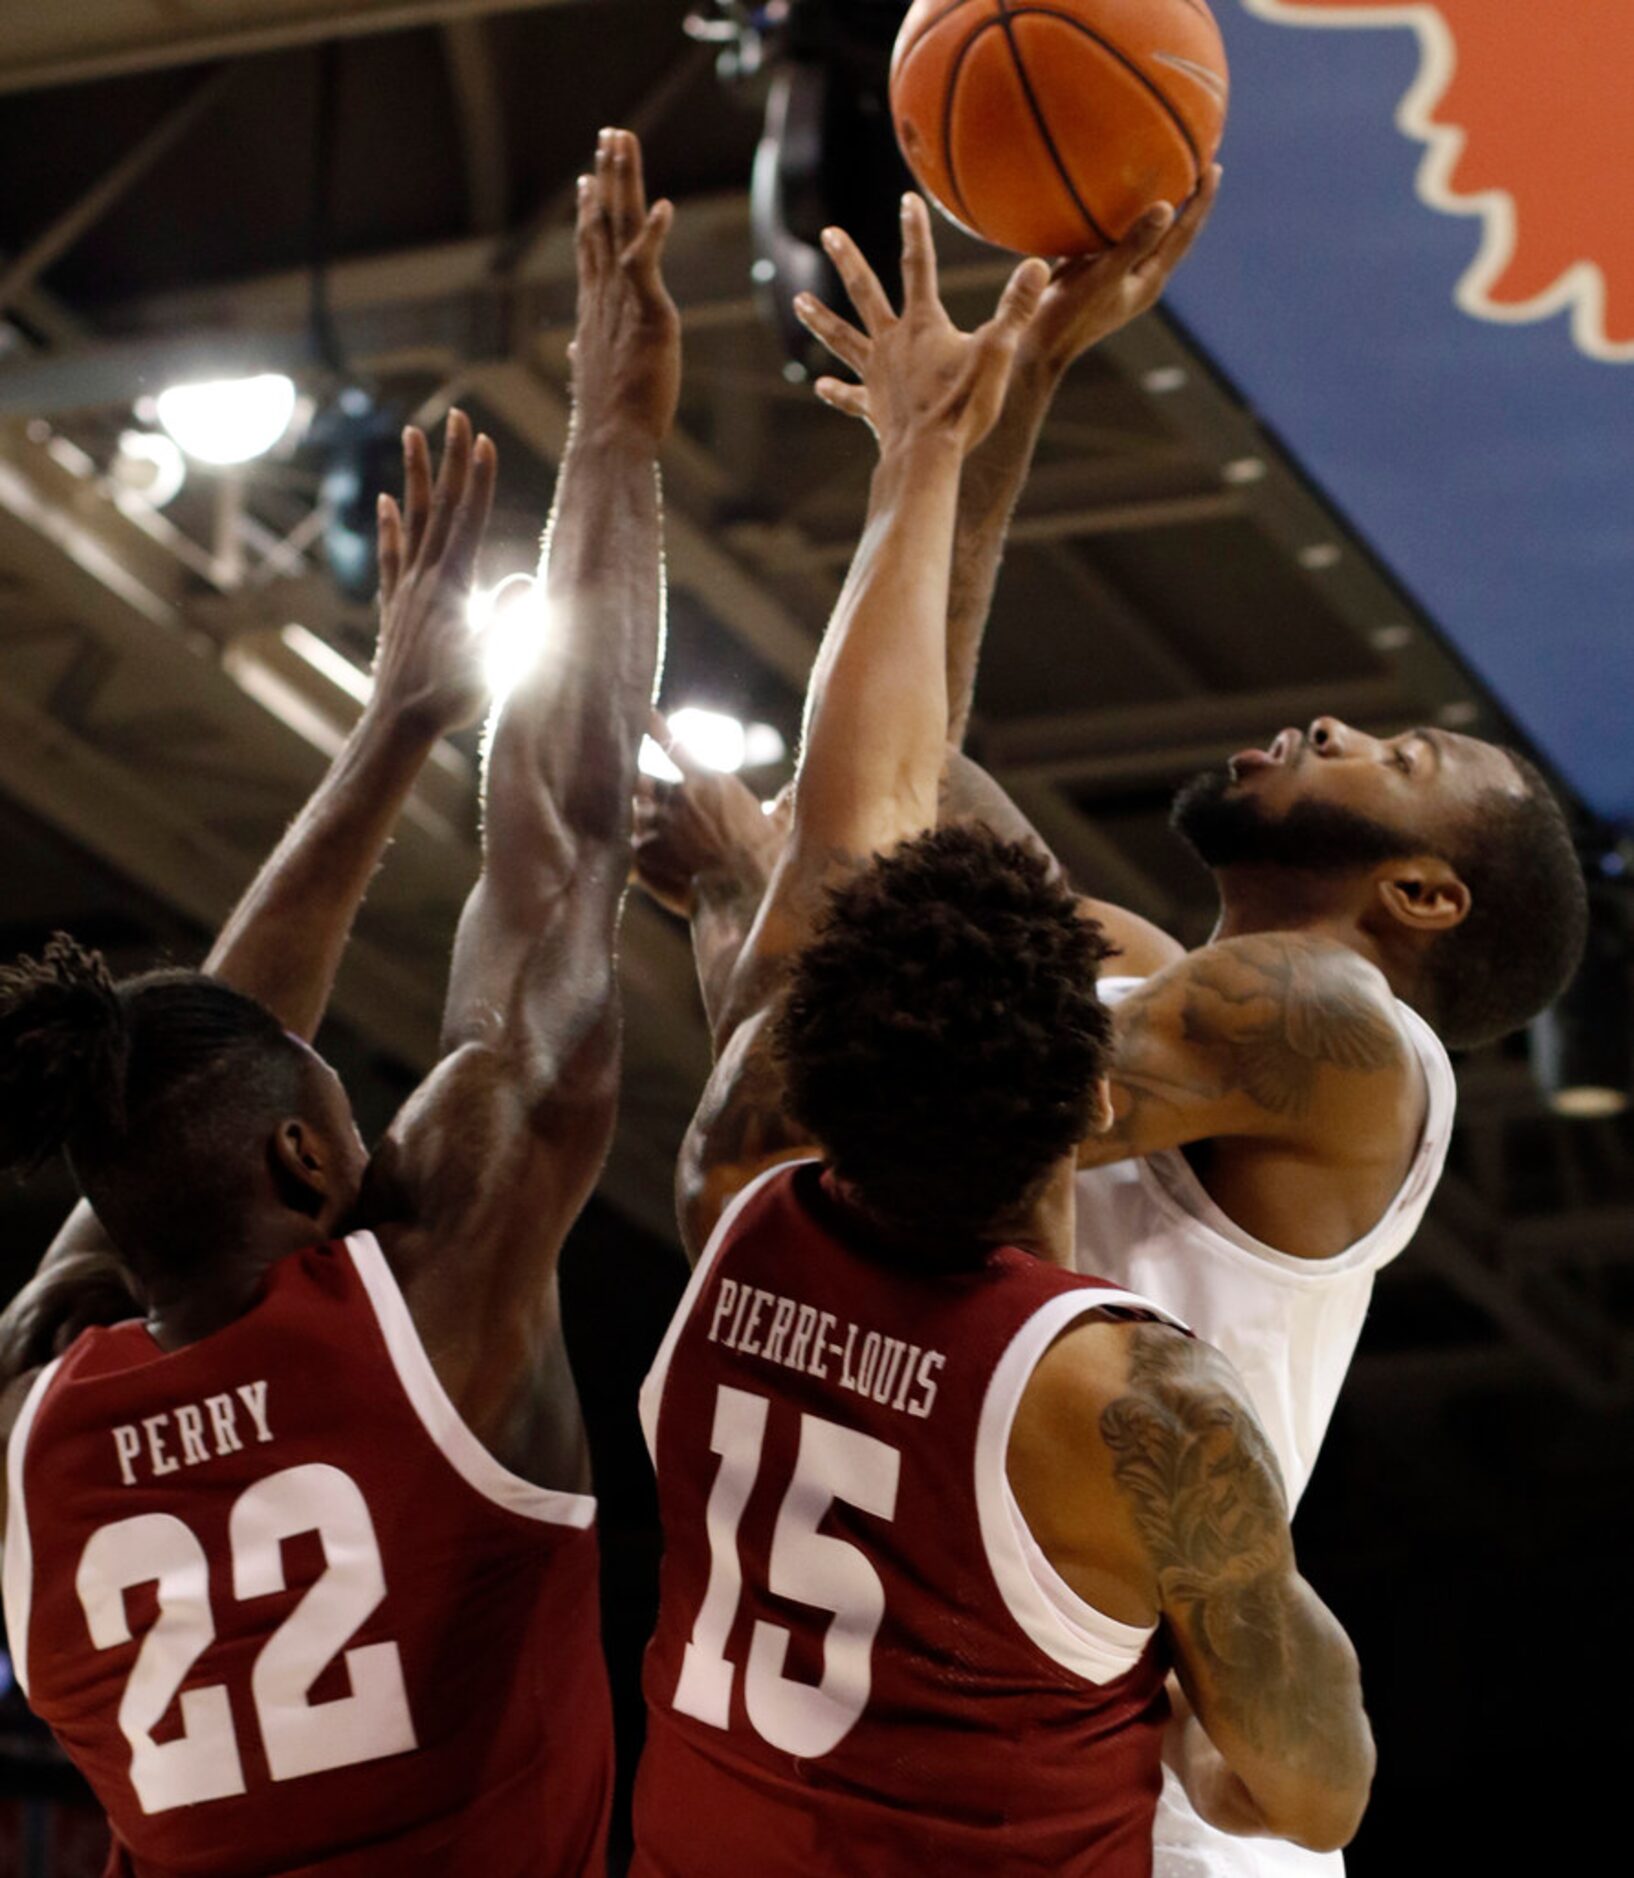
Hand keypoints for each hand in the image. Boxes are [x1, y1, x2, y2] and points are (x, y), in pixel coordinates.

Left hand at [372, 411, 497, 737]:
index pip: (467, 520)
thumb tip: (526, 582)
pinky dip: (389, 525)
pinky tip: (385, 502)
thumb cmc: (449, 697)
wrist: (399, 723)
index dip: (476, 478)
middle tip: (453, 416)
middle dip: (448, 459)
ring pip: (411, 519)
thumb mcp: (488, 661)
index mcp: (450, 585)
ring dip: (414, 476)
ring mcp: (406, 588)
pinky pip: (391, 554)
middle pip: (439, 506)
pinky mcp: (395, 605)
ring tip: (411, 434)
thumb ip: (506, 620)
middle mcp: (424, 577)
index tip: (481, 439)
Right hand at [570, 127, 679, 445]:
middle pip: (602, 222)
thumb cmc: (607, 418)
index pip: (590, 248)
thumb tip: (579, 352)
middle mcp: (603, 296)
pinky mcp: (646, 314)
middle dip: (606, 176)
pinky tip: (663, 206)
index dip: (589, 210)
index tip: (586, 179)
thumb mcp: (595, 375)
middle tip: (609, 136)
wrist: (610, 441)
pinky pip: (646, 264)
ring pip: (619, 227)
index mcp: (594, 308)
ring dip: (621, 181)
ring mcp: (622, 301)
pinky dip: (654, 234)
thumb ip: (589, 353)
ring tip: (623, 143)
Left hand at [632, 714, 787, 917]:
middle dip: (638, 786)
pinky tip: (616, 855)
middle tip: (628, 786)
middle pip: (642, 780)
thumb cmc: (767, 858)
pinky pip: (625, 843)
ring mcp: (655, 822)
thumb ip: (784, 802)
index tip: (641, 713)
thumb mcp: (781, 824)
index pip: (671, 744)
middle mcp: (676, 795)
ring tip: (626, 827)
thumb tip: (796, 790)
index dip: (652, 726)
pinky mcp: (640, 851)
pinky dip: (628, 849)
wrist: (743, 891)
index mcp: (707, 780)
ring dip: (634, 819)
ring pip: (631, 811)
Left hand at [794, 193, 1048, 458]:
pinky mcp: (873, 407)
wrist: (927, 457)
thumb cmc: (962, 405)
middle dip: (847, 260)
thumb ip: (1016, 308)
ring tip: (798, 302)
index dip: (915, 231)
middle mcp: (892, 343)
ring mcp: (877, 374)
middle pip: (864, 292)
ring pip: (843, 338)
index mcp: (922, 325)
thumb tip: (1038, 265)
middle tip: (828, 234)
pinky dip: (837, 392)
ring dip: (821, 319)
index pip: (918, 266)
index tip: (906, 200)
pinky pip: (851, 396)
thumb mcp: (997, 352)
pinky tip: (821, 386)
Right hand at [1022, 166, 1220, 376]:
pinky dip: (1120, 215)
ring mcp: (1118, 275)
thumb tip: (1166, 208)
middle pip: (1173, 232)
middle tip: (1199, 161)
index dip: (1200, 201)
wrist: (1038, 347)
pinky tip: (1113, 194)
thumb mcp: (1103, 278)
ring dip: (1155, 205)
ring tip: (1163, 171)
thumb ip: (1133, 245)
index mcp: (1149, 279)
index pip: (1184, 234)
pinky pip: (1115, 237)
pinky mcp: (1096, 272)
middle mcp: (1140, 276)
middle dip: (1187, 199)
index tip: (1213, 167)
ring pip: (1144, 233)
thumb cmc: (1070, 317)